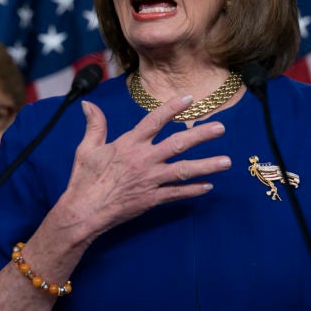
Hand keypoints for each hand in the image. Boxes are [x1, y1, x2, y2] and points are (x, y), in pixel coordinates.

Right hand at [63, 95, 230, 237]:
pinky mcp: (152, 199)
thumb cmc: (84, 180)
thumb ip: (95, 125)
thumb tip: (88, 105)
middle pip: (178, 144)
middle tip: (220, 128)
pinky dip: (193, 190)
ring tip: (226, 161)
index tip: (189, 99)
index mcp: (129, 144)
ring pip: (184, 170)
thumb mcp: (87, 149)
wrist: (84, 212)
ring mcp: (150, 180)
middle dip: (201, 135)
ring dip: (207, 165)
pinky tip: (208, 187)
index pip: (155, 121)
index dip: (172, 108)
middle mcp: (144, 160)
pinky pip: (177, 194)